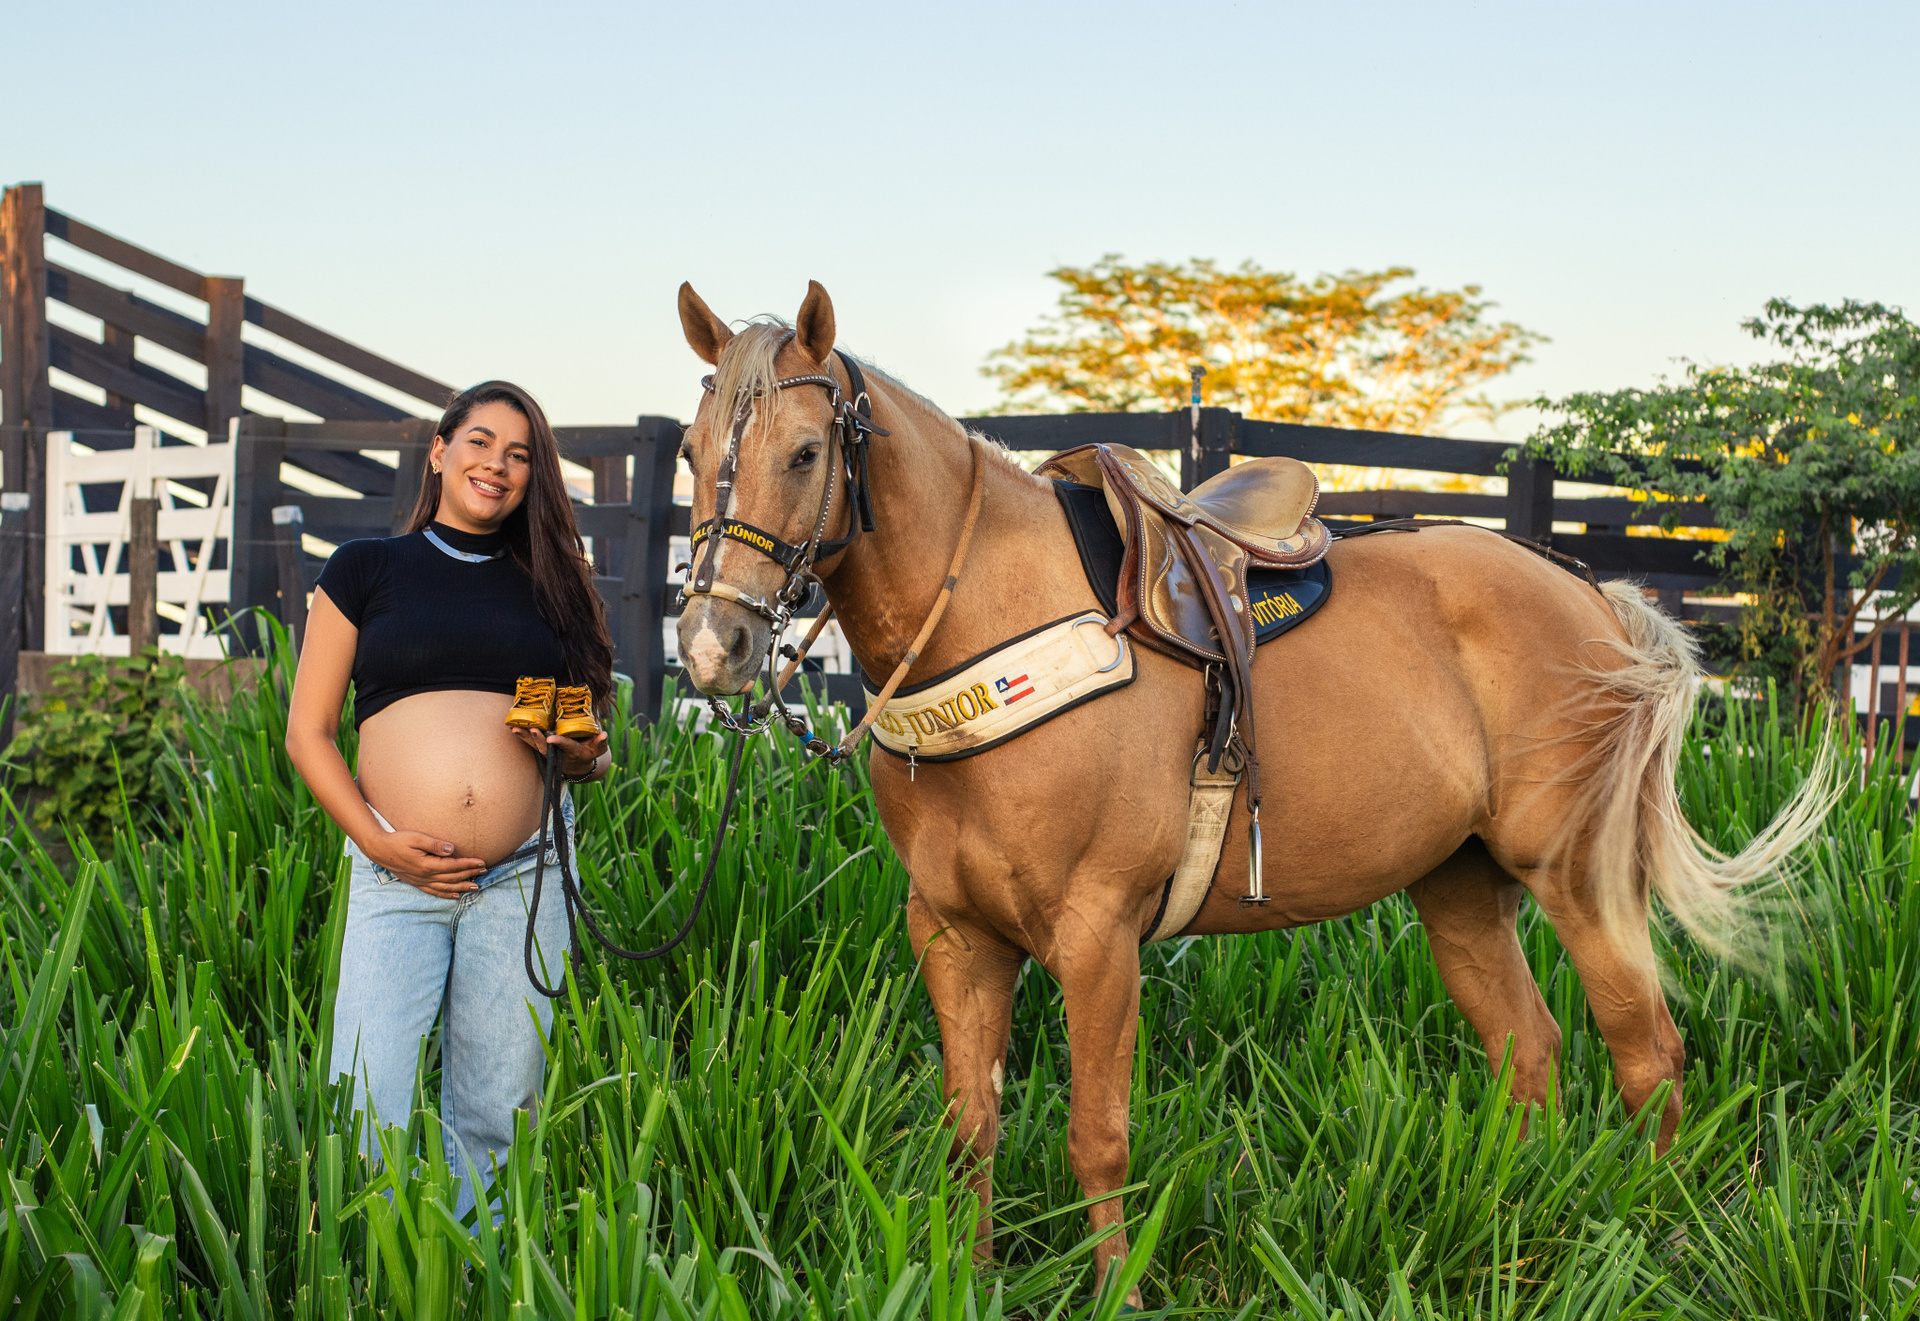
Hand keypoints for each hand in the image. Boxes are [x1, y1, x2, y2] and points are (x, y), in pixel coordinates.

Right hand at [362, 829, 486, 897]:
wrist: (379, 850)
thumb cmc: (398, 841)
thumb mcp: (416, 838)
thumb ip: (434, 844)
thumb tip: (452, 849)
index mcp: (427, 865)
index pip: (453, 866)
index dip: (469, 864)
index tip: (482, 862)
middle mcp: (425, 876)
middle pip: (453, 877)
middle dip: (470, 875)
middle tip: (485, 872)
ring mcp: (420, 881)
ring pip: (446, 887)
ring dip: (462, 887)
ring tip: (476, 887)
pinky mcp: (416, 883)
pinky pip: (434, 892)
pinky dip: (446, 894)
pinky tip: (455, 895)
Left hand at [511, 726, 609, 779]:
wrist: (577, 765)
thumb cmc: (588, 753)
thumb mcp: (597, 750)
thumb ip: (600, 742)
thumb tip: (604, 734)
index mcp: (573, 752)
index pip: (567, 747)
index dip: (560, 743)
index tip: (552, 738)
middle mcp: (558, 753)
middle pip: (546, 748)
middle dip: (538, 739)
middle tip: (532, 729)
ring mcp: (547, 751)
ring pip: (534, 745)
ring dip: (524, 737)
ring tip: (514, 728)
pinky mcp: (541, 747)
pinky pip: (529, 742)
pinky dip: (521, 735)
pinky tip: (511, 726)